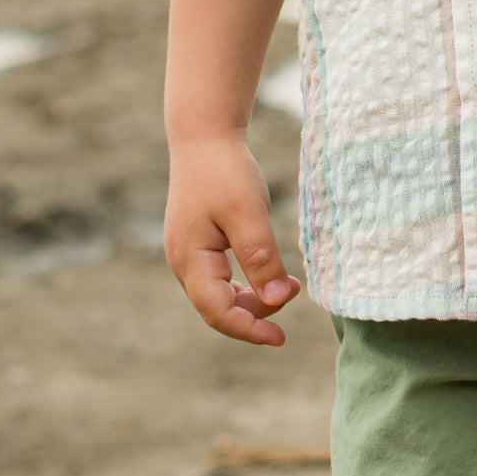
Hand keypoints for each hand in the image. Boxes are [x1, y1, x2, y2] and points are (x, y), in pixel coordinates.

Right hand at [164, 135, 301, 344]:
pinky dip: (244, 283)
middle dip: (255, 313)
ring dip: (251, 298)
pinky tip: (266, 274)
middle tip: (293, 293)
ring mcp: (187, 252)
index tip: (281, 339)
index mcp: (189, 259)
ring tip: (286, 285)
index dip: (249, 329)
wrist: (204, 136)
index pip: (218, 312)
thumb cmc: (225, 170)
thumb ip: (260, 257)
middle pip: (217, 308)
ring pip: (218, 294)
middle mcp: (183, 262)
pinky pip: (218, 277)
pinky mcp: (197, 243)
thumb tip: (275, 299)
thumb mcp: (248, 212)